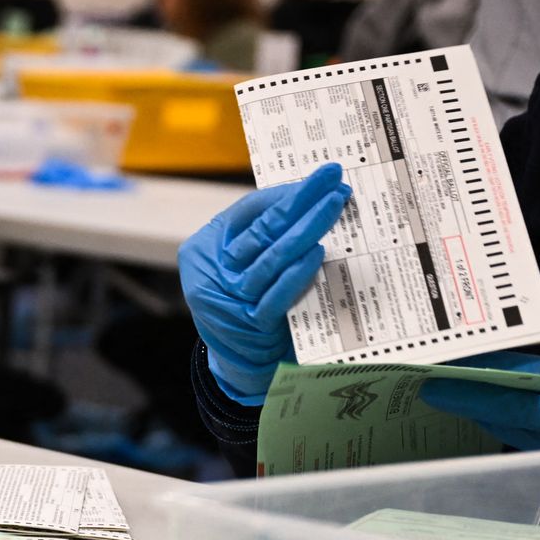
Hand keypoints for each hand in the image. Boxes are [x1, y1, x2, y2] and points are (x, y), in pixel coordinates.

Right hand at [178, 163, 349, 404]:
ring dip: (307, 228)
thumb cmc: (246, 302)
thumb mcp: (241, 265)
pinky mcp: (250, 324)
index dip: (285, 193)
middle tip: (334, 181)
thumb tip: (308, 200)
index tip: (321, 178)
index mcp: (204, 248)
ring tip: (334, 206)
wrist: (240, 361)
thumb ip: (261, 238)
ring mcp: (230, 298)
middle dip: (302, 201)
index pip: (248, 211)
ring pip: (271, 257)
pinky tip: (318, 252)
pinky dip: (298, 273)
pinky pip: (277, 294)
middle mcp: (212, 271)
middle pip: (263, 230)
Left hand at [419, 267, 539, 454]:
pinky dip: (511, 438)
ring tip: (449, 402)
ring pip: (517, 434)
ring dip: (484, 416)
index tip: (460, 360)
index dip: (494, 367)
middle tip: (427, 387)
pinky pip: (536, 453)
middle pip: (511, 408)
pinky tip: (493, 427)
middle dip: (467, 396)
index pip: (534, 376)